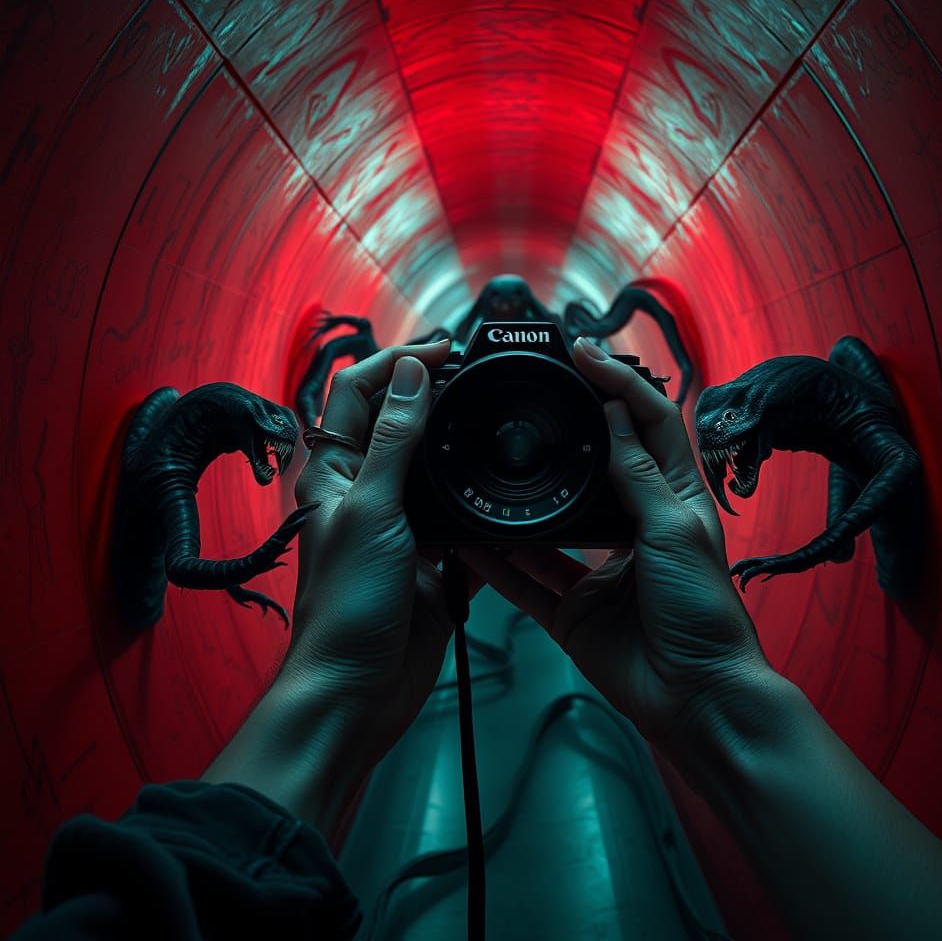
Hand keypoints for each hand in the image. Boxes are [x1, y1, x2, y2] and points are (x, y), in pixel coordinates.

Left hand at [283, 340, 461, 776]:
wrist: (361, 688)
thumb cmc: (348, 602)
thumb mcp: (373, 509)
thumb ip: (395, 441)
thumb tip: (410, 372)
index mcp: (337, 472)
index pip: (359, 392)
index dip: (396, 361)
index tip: (444, 350)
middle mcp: (368, 492)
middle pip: (400, 423)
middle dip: (434, 393)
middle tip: (481, 376)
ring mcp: (404, 525)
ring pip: (435, 469)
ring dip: (461, 445)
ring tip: (499, 422)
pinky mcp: (435, 559)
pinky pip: (463, 520)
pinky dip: (482, 504)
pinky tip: (508, 492)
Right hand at [461, 338, 771, 770]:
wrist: (695, 698)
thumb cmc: (702, 611)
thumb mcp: (672, 528)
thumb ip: (636, 473)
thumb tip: (614, 411)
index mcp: (669, 499)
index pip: (645, 423)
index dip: (617, 383)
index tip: (582, 355)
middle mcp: (632, 528)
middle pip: (594, 467)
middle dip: (564, 434)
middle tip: (532, 395)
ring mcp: (598, 570)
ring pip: (549, 525)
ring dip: (520, 503)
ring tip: (489, 467)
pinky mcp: (571, 610)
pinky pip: (525, 580)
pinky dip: (498, 564)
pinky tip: (471, 541)